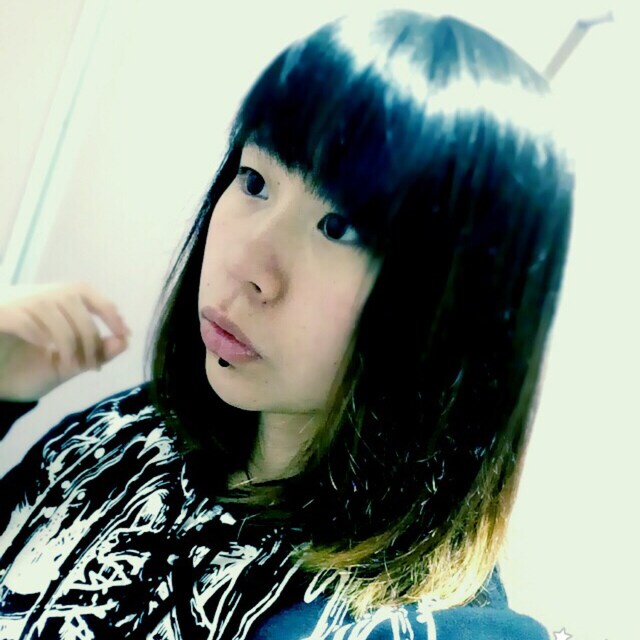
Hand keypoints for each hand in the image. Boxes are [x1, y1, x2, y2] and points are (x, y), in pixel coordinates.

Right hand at [0, 282, 129, 400]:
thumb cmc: (25, 371)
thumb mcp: (68, 364)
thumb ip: (96, 353)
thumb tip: (125, 341)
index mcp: (51, 302)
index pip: (84, 291)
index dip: (108, 310)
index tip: (124, 333)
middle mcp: (33, 295)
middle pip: (72, 299)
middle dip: (89, 334)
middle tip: (93, 363)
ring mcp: (13, 303)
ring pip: (51, 309)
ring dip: (68, 340)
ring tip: (69, 365)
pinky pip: (23, 319)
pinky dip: (40, 336)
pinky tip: (45, 351)